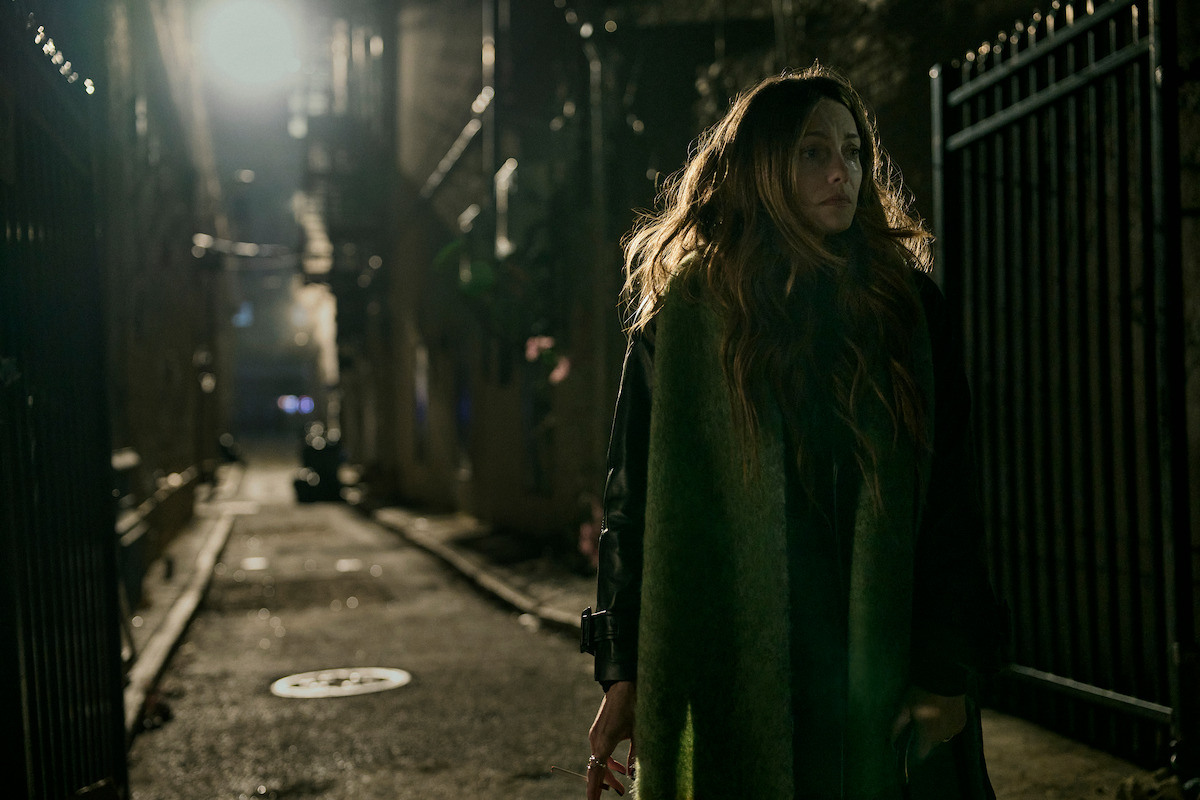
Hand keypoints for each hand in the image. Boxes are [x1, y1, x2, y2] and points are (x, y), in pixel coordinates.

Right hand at [587, 681, 635, 798]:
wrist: (622, 685)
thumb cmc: (633, 707)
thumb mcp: (638, 733)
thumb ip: (635, 756)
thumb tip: (632, 775)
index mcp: (604, 743)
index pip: (596, 772)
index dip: (594, 790)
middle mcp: (596, 740)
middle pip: (596, 770)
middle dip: (604, 785)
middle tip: (620, 794)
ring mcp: (595, 736)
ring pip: (598, 762)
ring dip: (609, 774)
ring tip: (623, 783)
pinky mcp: (598, 732)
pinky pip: (600, 752)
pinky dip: (609, 763)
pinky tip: (621, 767)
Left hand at [890, 686, 966, 761]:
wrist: (944, 680)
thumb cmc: (921, 695)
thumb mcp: (904, 708)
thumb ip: (898, 726)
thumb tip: (892, 740)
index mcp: (929, 735)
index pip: (921, 753)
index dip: (915, 749)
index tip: (911, 741)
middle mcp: (943, 737)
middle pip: (932, 744)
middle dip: (926, 737)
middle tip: (920, 722)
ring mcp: (955, 730)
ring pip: (943, 736)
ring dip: (937, 730)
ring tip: (932, 715)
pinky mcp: (962, 722)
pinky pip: (952, 728)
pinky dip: (947, 724)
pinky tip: (943, 712)